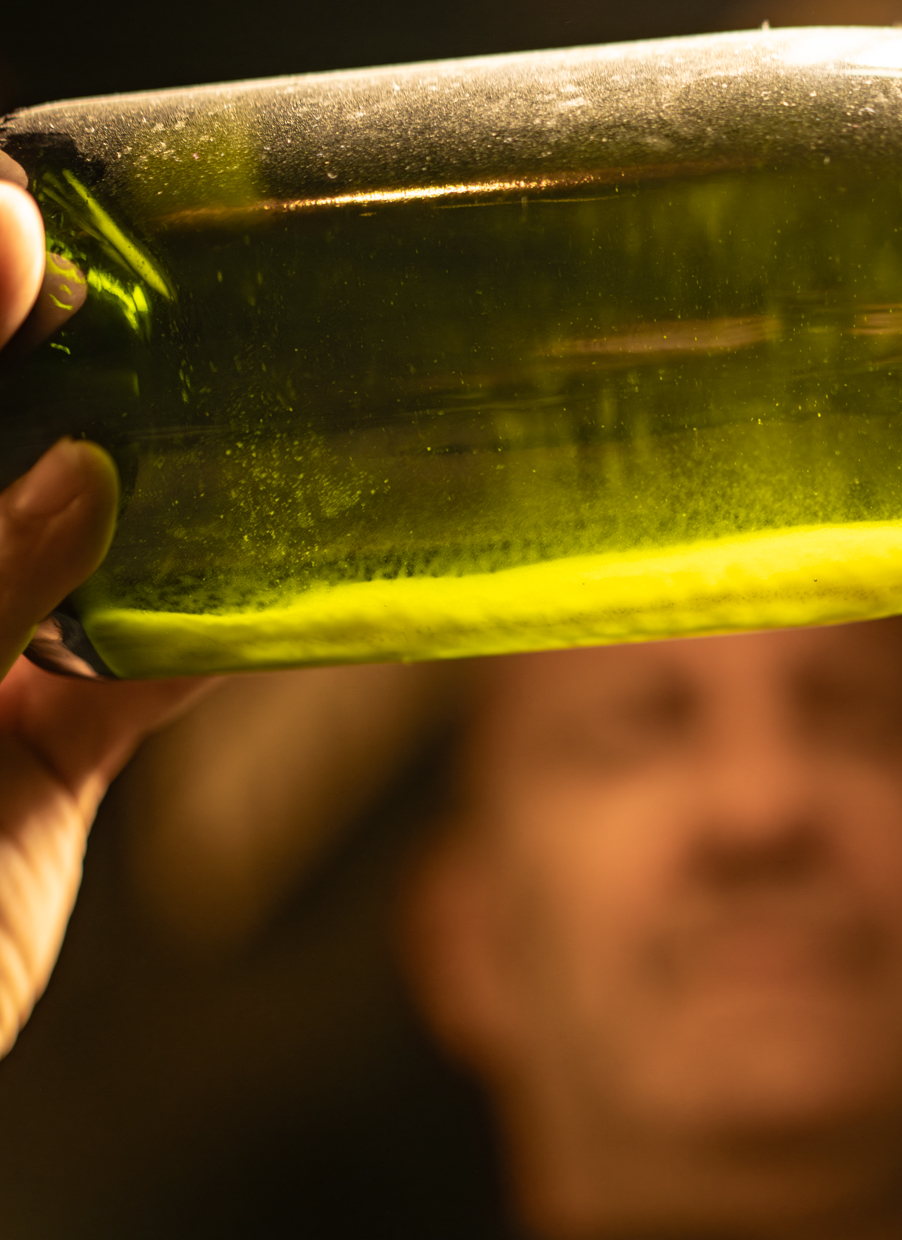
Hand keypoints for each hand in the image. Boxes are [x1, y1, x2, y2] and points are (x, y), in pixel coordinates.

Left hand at [0, 175, 208, 1056]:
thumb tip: (83, 476)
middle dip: (76, 391)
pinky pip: (142, 684)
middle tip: (169, 308)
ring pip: (82, 563)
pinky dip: (208, 647)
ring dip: (165, 513)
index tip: (27, 222)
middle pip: (9, 466)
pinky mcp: (48, 761)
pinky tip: (281, 597)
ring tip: (247, 430)